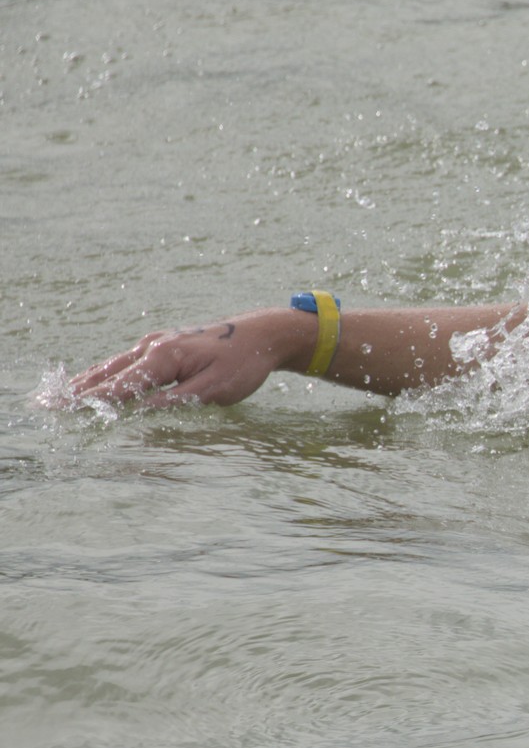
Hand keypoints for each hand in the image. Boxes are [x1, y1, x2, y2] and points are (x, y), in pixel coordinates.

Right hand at [66, 312, 298, 408]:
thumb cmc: (244, 363)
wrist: (264, 333)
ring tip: (58, 396)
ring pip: (113, 365)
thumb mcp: (215, 390)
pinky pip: (126, 361)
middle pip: (107, 373)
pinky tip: (93, 381)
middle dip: (76, 391)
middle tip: (45, 406)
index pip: (121, 386)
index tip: (65, 413)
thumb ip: (177, 401)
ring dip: (85, 381)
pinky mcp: (163, 344)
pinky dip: (105, 372)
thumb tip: (142, 411)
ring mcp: (157, 342)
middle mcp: (154, 346)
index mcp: (165, 357)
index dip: (91, 402)